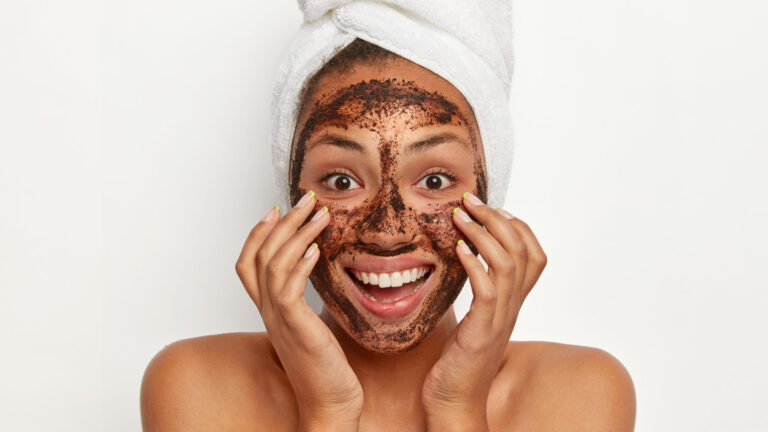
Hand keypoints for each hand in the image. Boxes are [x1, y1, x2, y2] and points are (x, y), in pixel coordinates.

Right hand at [235, 191, 362, 431]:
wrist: (329, 405)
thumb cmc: (325, 367)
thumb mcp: (310, 326)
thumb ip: (304, 302)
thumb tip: (316, 274)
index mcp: (270, 310)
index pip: (248, 264)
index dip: (257, 234)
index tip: (276, 209)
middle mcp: (269, 312)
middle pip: (260, 255)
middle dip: (282, 222)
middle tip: (305, 199)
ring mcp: (280, 320)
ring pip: (274, 265)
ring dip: (297, 234)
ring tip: (319, 214)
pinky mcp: (296, 329)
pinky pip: (288, 290)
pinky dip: (300, 265)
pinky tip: (316, 250)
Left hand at [421, 193, 546, 430]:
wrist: (454, 402)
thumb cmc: (459, 361)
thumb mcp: (474, 319)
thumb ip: (479, 292)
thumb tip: (466, 261)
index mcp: (513, 303)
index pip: (534, 254)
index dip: (518, 226)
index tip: (491, 209)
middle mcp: (513, 307)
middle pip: (523, 250)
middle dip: (497, 218)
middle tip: (470, 201)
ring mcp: (500, 319)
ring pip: (508, 263)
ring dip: (483, 233)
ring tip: (460, 216)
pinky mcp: (481, 331)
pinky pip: (486, 290)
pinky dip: (473, 264)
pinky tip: (457, 249)